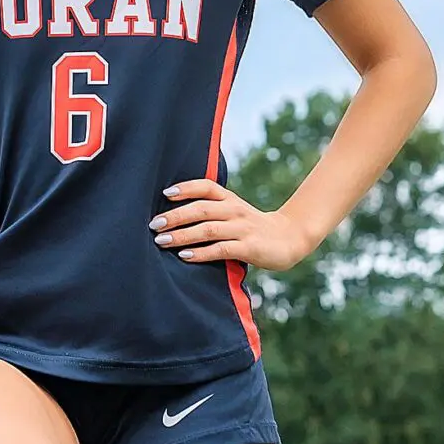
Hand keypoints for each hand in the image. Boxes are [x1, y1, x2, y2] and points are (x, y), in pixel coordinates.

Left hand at [150, 179, 316, 271]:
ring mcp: (242, 229)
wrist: (289, 239)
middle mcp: (235, 210)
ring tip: (162, 241)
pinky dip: (201, 253)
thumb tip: (172, 215)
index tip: (165, 193)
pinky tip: (185, 256)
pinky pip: (220, 249)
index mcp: (230, 199)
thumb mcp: (234, 212)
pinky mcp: (248, 247)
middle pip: (201, 209)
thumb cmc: (252, 227)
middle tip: (154, 225)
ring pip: (208, 229)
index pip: (206, 187)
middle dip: (175, 216)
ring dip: (182, 235)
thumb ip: (211, 211)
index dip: (185, 188)